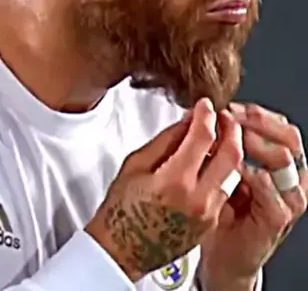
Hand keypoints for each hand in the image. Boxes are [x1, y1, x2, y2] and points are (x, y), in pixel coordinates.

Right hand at [85, 98, 243, 282]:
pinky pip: (225, 189)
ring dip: (230, 149)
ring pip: (233, 172)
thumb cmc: (121, 209)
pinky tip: (210, 162)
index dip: (206, 114)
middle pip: (231, 153)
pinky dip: (223, 170)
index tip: (204, 105)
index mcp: (175, 180)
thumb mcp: (135, 164)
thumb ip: (165, 140)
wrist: (121, 249)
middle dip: (230, 128)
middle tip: (222, 115)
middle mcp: (198, 198)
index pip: (203, 136)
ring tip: (218, 136)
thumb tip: (186, 121)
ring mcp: (208, 214)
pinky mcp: (211, 223)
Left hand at [198, 103, 307, 289]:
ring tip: (231, 139)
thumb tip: (204, 114)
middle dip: (257, 122)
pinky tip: (235, 170)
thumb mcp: (217, 168)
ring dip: (255, 143)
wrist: (222, 252)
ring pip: (284, 159)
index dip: (255, 113)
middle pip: (288, 136)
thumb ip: (218, 144)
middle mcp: (288, 175)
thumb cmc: (219, 207)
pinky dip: (254, 176)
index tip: (229, 107)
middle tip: (230, 118)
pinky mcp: (277, 218)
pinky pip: (273, 191)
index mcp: (275, 159)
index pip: (278, 124)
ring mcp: (286, 197)